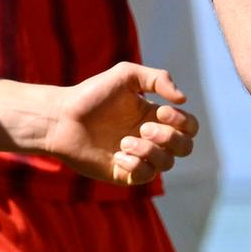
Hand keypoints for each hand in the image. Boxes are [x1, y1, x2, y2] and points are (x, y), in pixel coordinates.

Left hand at [42, 62, 198, 185]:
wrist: (61, 117)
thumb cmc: (92, 94)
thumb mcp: (126, 75)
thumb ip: (158, 78)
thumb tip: (183, 99)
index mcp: (156, 116)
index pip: (189, 126)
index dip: (183, 122)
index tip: (162, 111)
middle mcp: (151, 138)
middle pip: (185, 147)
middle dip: (170, 138)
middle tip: (143, 128)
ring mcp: (139, 157)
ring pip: (167, 164)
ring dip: (150, 151)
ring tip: (124, 141)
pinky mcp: (123, 173)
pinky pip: (144, 176)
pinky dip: (135, 164)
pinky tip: (117, 155)